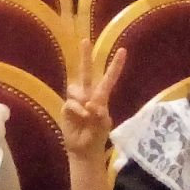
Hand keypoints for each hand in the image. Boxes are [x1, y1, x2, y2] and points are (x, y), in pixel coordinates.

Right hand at [63, 39, 125, 157]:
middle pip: (86, 72)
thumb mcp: (103, 126)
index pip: (109, 79)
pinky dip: (77, 110)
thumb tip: (90, 104)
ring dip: (81, 99)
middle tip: (85, 40)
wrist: (82, 149)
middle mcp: (88, 95)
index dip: (115, 65)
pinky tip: (82, 117)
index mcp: (101, 97)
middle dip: (85, 56)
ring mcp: (76, 101)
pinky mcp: (66, 108)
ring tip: (87, 114)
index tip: (123, 50)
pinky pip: (71, 103)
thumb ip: (100, 114)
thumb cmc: (96, 137)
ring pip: (75, 89)